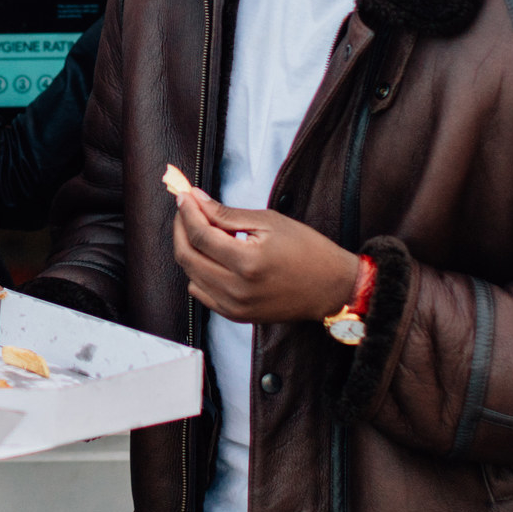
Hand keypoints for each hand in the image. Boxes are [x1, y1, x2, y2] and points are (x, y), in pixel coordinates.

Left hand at [171, 185, 358, 324]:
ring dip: (189, 249)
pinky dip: (199, 271)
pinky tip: (213, 256)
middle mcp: (236, 289)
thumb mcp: (269, 222)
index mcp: (247, 262)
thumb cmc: (307, 250)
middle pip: (187, 256)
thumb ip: (227, 214)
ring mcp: (234, 306)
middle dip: (181, 227)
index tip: (184, 196)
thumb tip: (196, 200)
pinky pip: (201, 292)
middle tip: (187, 209)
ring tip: (205, 230)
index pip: (199, 234)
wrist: (331, 288)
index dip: (187, 212)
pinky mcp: (236, 315)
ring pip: (190, 274)